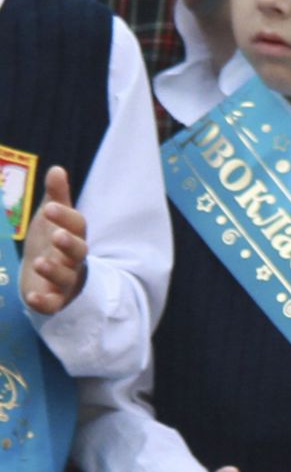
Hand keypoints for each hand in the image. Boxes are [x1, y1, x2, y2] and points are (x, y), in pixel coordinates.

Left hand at [22, 166, 87, 313]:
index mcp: (74, 237)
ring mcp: (65, 281)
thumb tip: (56, 168)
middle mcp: (73, 259)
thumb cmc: (51, 244)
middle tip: (56, 235)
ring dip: (54, 270)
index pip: (77, 225)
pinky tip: (31, 296)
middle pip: (78, 252)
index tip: (48, 207)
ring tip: (38, 262)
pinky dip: (44, 301)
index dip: (65, 217)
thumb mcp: (52, 220)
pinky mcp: (54, 300)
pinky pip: (53, 303)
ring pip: (65, 277)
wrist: (46, 279)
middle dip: (69, 244)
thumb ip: (57, 197)